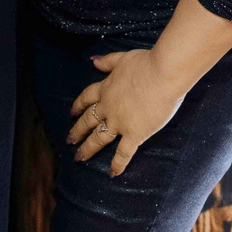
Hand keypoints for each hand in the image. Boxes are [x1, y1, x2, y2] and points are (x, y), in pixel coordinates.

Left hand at [66, 49, 186, 175]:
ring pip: (99, 138)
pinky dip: (117, 164)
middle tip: (69, 140)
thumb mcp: (123, 58)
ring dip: (88, 148)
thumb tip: (93, 61)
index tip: (72, 112)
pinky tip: (112, 174)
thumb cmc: (146, 63)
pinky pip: (124, 153)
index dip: (78, 106)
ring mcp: (119, 122)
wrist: (162, 74)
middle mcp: (108, 107)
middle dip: (77, 131)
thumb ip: (107, 61)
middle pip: (88, 121)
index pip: (86, 98)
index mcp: (106, 88)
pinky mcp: (134, 134)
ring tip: (79, 157)